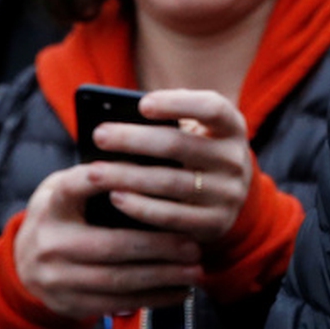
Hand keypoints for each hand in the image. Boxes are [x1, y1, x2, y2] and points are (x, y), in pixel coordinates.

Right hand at [12, 165, 203, 320]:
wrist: (24, 264)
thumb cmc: (65, 215)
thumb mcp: (66, 190)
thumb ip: (97, 179)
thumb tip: (153, 164)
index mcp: (52, 205)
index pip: (76, 186)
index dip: (108, 178)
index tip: (147, 173)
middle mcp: (50, 242)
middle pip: (111, 245)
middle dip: (158, 247)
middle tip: (193, 246)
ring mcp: (57, 278)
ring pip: (118, 280)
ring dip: (162, 277)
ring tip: (194, 271)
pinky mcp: (69, 303)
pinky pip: (116, 304)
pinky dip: (152, 299)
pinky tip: (179, 292)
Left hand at [88, 89, 253, 245]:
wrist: (232, 196)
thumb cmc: (197, 152)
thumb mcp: (198, 132)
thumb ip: (171, 122)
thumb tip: (121, 120)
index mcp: (232, 127)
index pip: (212, 108)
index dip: (177, 105)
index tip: (142, 105)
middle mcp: (235, 159)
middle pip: (179, 145)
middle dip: (133, 139)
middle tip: (99, 135)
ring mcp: (228, 194)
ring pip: (170, 183)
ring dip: (127, 176)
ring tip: (94, 171)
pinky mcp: (215, 223)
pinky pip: (171, 216)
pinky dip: (140, 207)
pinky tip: (114, 197)